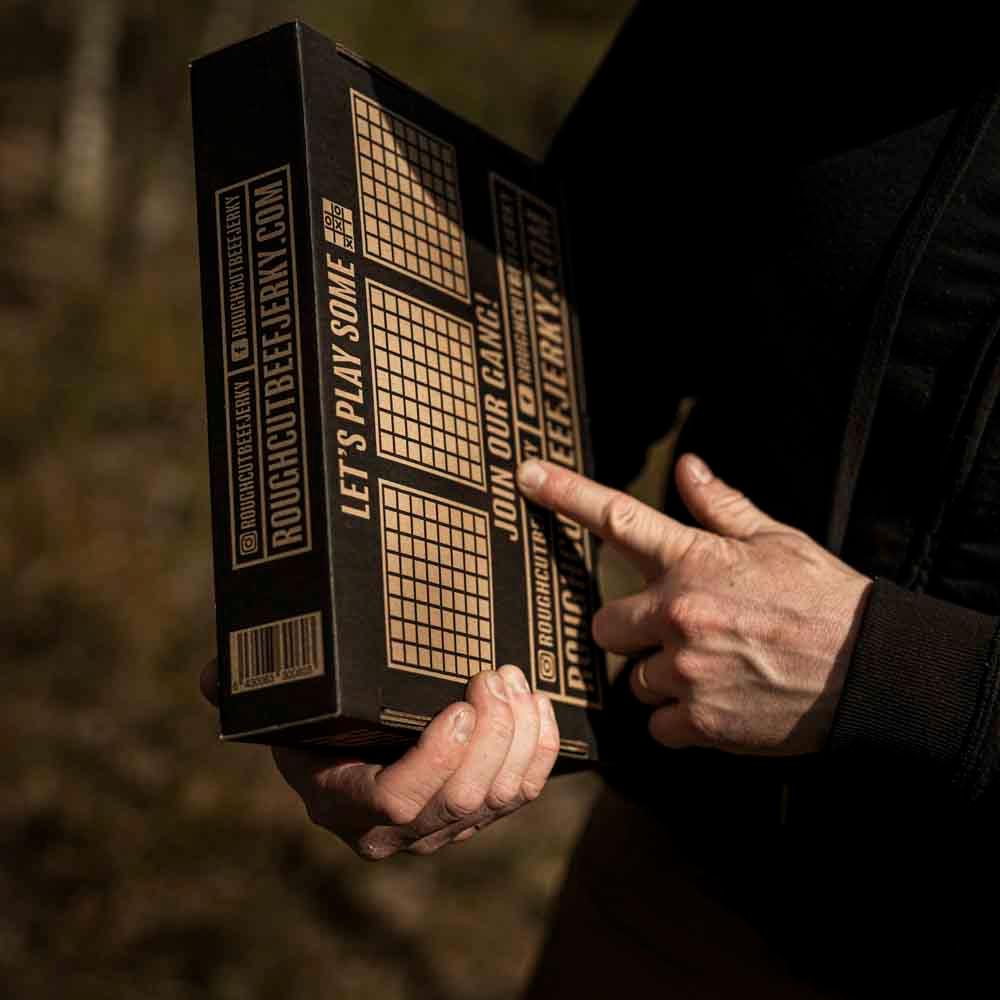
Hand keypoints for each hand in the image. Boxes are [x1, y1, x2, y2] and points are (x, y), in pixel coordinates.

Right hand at [199, 661, 559, 858]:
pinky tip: (536, 705)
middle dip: (490, 734)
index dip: (434, 762)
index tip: (455, 708)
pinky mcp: (483, 811)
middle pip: (461, 799)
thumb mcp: (281, 709)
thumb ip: (249, 688)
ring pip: (500, 797)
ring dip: (518, 735)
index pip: (397, 803)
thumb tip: (212, 675)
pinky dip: (540, 749)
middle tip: (494, 675)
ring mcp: (446, 825)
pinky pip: (525, 791)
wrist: (359, 756)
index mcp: (346, 804)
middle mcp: (399, 829)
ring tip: (513, 680)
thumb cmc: (318, 726)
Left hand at [516, 454, 871, 755]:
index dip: (564, 493)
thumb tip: (687, 468)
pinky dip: (680, 720)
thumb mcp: (778, 540)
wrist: (874, 670)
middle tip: (670, 632)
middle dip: (629, 630)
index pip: (616, 517)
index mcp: (695, 561)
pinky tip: (717, 704)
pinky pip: (658, 726)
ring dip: (660, 677)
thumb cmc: (825, 599)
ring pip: (633, 680)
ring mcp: (686, 670)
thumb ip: (722, 507)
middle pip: (604, 625)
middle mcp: (679, 613)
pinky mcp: (701, 720)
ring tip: (712, 670)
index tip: (525, 475)